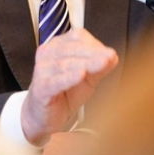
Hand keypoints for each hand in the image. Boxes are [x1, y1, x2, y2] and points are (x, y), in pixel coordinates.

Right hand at [21, 28, 117, 145]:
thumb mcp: (87, 78)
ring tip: (101, 64)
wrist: (44, 116)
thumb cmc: (63, 93)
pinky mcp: (40, 88)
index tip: (109, 53)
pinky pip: (55, 81)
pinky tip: (81, 75)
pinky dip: (69, 78)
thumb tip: (113, 56)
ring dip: (85, 64)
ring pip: (65, 64)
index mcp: (57, 47)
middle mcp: (47, 55)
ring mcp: (42, 71)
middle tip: (109, 57)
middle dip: (93, 54)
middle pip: (71, 50)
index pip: (76, 37)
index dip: (94, 44)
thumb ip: (99, 67)